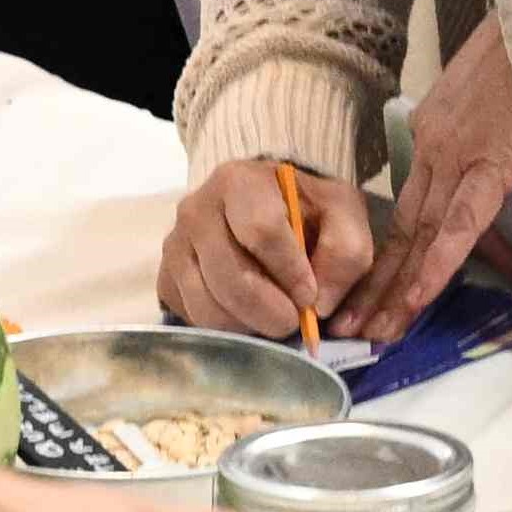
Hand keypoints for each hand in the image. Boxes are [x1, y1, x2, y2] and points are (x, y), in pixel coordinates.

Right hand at [161, 148, 377, 342]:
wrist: (261, 203)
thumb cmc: (303, 208)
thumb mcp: (340, 214)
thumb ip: (345, 252)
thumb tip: (320, 304)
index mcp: (238, 182)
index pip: (261, 231)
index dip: (290, 272)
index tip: (310, 296)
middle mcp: (195, 210)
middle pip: (230, 277)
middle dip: (269, 312)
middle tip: (293, 322)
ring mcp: (175, 247)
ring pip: (206, 306)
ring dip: (248, 326)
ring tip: (272, 320)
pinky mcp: (165, 279)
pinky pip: (192, 318)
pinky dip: (225, 330)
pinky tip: (247, 317)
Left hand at [342, 21, 511, 342]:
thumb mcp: (493, 99)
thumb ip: (484, 146)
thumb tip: (494, 187)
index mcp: (433, 132)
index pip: (406, 208)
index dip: (385, 255)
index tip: (366, 293)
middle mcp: (434, 146)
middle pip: (401, 230)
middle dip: (376, 286)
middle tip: (351, 330)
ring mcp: (458, 154)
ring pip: (420, 235)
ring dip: (396, 289)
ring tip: (375, 331)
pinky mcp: (492, 161)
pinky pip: (461, 224)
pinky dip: (438, 263)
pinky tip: (420, 296)